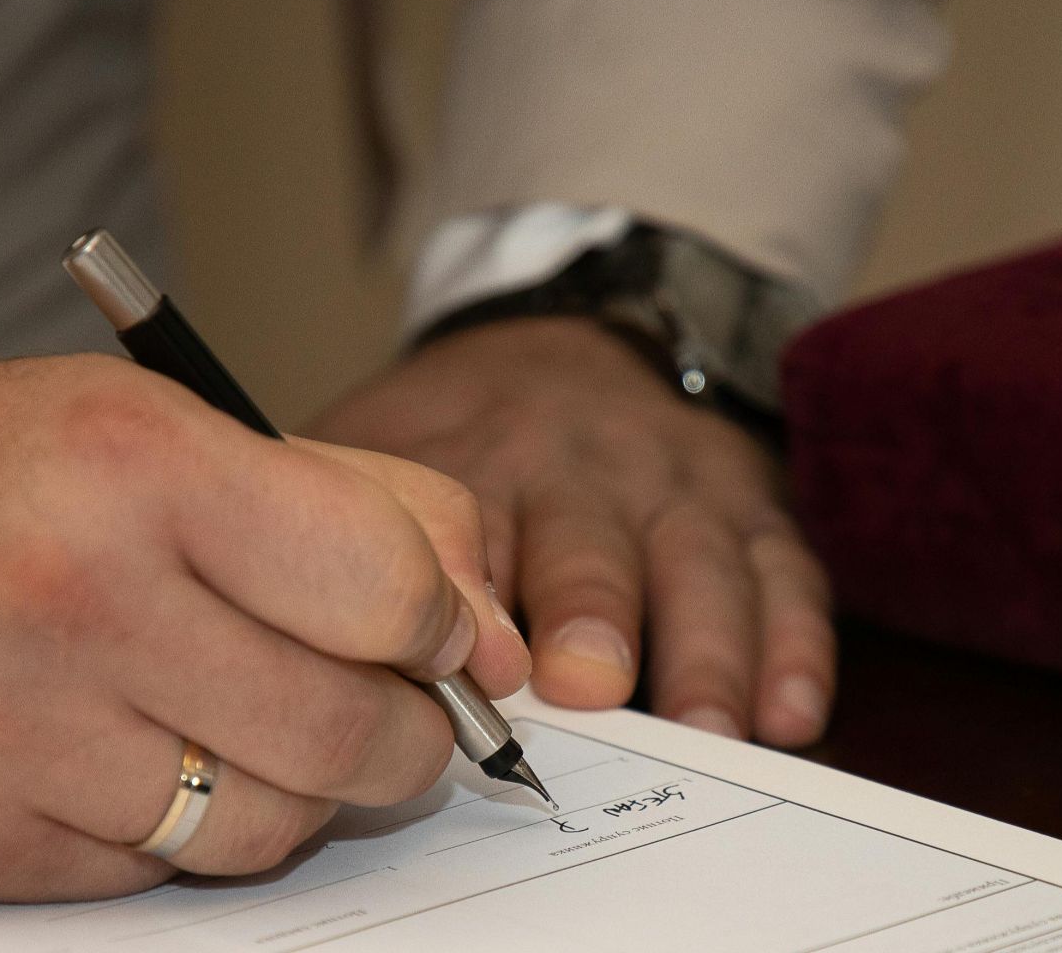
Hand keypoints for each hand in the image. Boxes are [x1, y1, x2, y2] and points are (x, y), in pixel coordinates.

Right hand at [0, 354, 527, 900]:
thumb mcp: (178, 427)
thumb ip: (367, 510)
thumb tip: (496, 644)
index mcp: (135, 464)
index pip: (382, 587)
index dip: (440, 625)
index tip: (432, 636)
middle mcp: (66, 598)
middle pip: (341, 731)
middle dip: (398, 736)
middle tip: (384, 713)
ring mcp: (3, 735)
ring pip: (257, 830)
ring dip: (292, 794)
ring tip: (253, 732)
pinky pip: (146, 880)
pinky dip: (171, 832)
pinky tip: (133, 763)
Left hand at [309, 317, 832, 747]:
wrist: (567, 337)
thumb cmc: (457, 430)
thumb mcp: (376, 444)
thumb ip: (336, 522)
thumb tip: (266, 628)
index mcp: (478, 457)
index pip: (473, 525)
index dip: (473, 594)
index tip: (473, 657)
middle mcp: (581, 469)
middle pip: (590, 541)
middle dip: (592, 611)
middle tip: (587, 685)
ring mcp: (673, 485)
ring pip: (699, 562)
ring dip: (706, 647)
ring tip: (708, 725)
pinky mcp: (747, 506)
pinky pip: (783, 570)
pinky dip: (794, 641)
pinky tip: (790, 709)